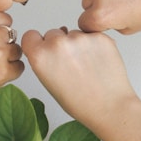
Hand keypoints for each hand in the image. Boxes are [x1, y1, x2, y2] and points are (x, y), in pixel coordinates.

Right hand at [21, 28, 135, 123]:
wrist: (109, 107)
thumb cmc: (80, 103)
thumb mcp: (49, 83)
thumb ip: (44, 61)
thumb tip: (47, 46)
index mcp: (40, 56)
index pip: (30, 35)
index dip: (38, 43)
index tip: (44, 49)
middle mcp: (57, 43)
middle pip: (53, 33)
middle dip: (59, 44)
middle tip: (70, 64)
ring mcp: (80, 37)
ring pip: (73, 33)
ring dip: (78, 44)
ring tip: (87, 66)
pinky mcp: (99, 36)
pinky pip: (91, 34)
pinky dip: (94, 44)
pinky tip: (98, 61)